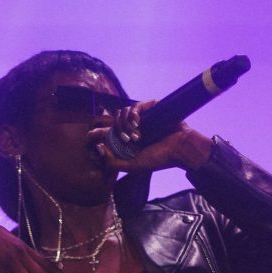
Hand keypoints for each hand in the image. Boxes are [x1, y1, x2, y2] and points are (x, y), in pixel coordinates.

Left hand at [90, 102, 212, 174]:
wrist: (180, 148)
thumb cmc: (159, 158)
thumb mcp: (133, 166)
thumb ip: (113, 163)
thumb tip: (98, 149)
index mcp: (127, 141)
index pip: (107, 134)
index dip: (97, 134)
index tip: (91, 135)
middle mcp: (132, 128)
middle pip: (113, 123)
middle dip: (116, 131)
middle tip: (127, 140)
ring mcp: (141, 118)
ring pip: (121, 114)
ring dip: (125, 124)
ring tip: (136, 135)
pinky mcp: (150, 108)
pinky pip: (134, 106)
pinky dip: (132, 113)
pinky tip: (136, 122)